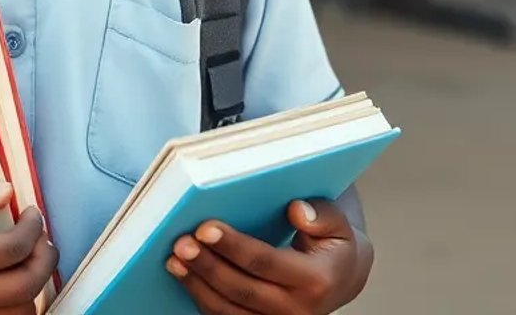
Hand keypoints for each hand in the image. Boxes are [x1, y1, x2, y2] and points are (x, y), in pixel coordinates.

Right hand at [0, 180, 55, 314]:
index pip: (12, 249)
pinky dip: (10, 307)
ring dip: (32, 289)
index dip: (33, 228)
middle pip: (25, 288)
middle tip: (42, 239)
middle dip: (45, 260)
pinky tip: (7, 286)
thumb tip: (5, 192)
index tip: (32, 212)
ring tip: (26, 262)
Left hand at [165, 199, 371, 313]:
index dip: (234, 246)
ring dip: (197, 284)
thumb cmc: (333, 246)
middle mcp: (296, 310)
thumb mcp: (338, 225)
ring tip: (175, 259)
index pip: (267, 263)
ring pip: (228, 310)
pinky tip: (184, 274)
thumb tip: (296, 210)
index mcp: (316, 280)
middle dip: (207, 265)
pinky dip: (201, 297)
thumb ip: (321, 214)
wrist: (340, 280)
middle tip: (181, 242)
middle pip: (242, 289)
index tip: (205, 228)